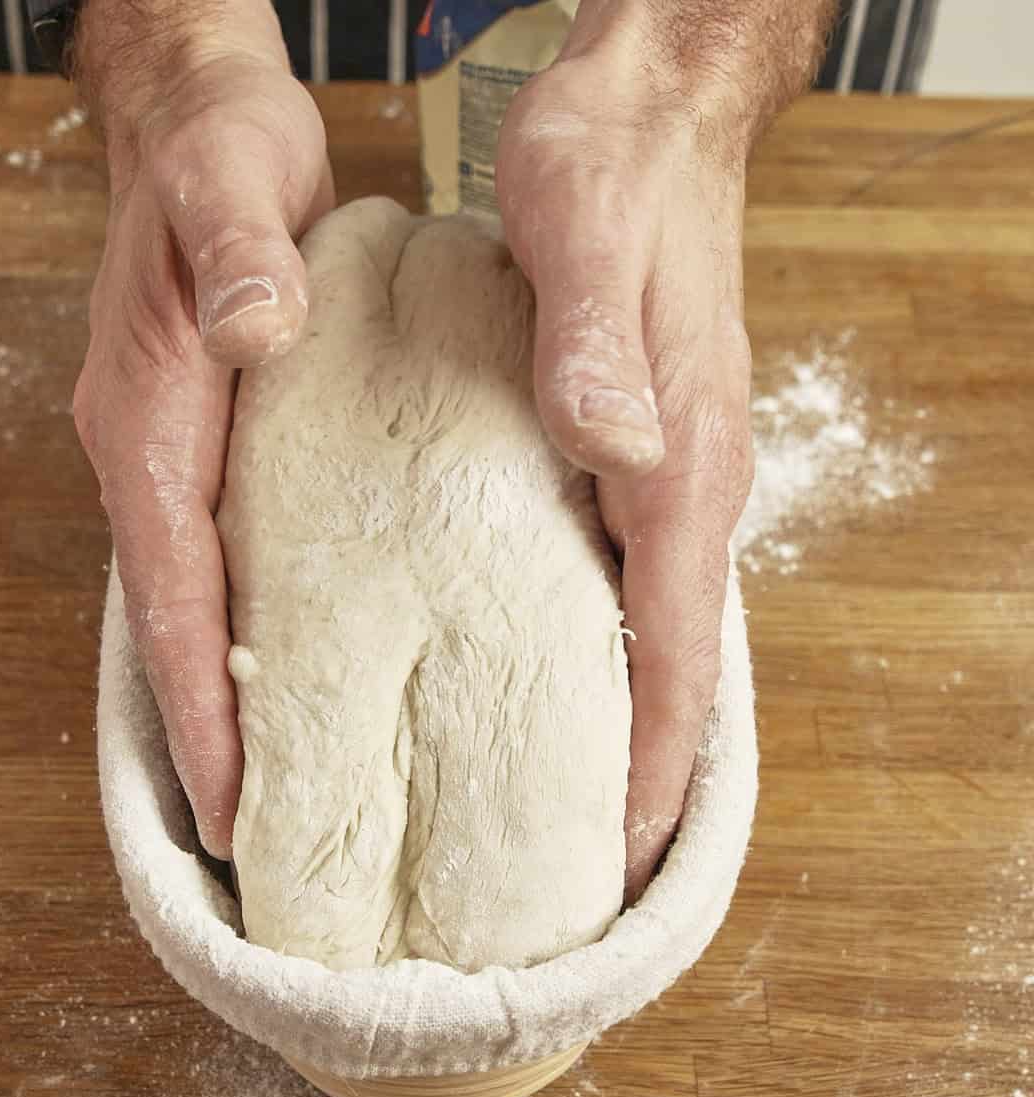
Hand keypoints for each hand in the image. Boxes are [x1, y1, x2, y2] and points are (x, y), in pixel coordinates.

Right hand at [71, 1, 333, 856]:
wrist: (203, 128)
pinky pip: (235, 559)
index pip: (172, 592)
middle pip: (181, 622)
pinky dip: (260, 627)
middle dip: (216, 729)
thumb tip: (254, 330)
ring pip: (205, 601)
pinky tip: (312, 665)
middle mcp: (155, 456)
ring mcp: (188, 457)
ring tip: (289, 782)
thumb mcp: (230, 179)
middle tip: (264, 833)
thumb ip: (239, 253)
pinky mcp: (227, 445)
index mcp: (150, 423)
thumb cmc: (218, 155)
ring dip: (235, 692)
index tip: (231, 801)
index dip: (201, 700)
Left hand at [496, 1, 830, 901]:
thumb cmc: (613, 171)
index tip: (618, 852)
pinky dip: (591, 641)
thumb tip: (614, 451)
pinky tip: (537, 667)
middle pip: (666, 657)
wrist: (645, 115)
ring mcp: (657, 466)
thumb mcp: (585, 237)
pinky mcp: (624, 444)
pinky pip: (616, 571)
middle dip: (630, 764)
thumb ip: (595, 348)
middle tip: (576, 859)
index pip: (674, 642)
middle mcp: (680, 478)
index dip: (651, 757)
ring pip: (642, 623)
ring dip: (610, 713)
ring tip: (551, 795)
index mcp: (679, 459)